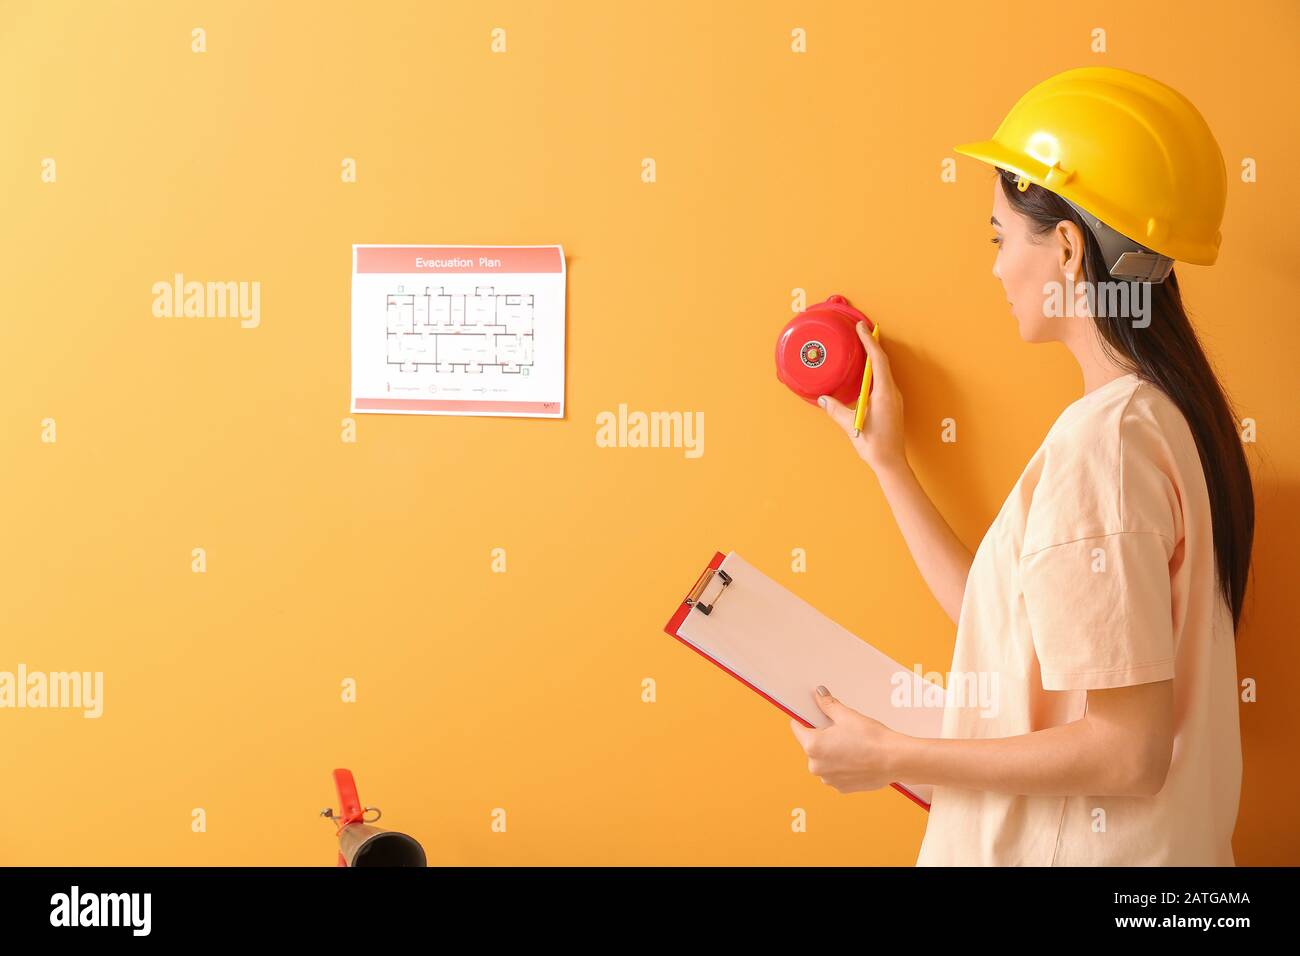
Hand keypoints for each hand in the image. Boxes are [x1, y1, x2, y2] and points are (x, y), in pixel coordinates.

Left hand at [789, 685, 900, 793]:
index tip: (811, 715)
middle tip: (841, 730)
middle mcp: (816, 766)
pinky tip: (857, 758)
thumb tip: (818, 694)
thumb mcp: (846, 716)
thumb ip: (828, 705)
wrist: (894, 760)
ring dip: (832, 753)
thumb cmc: (871, 738)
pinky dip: (842, 765)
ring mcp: (828, 779)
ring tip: (852, 745)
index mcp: (813, 746)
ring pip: (824, 760)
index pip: (797, 728)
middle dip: (822, 737)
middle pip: (811, 745)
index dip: (804, 719)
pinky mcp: (841, 788)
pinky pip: (835, 772)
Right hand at [818, 321, 905, 474]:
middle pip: (883, 362)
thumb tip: (823, 398)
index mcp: (884, 394)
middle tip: (862, 330)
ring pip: (885, 370)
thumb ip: (836, 410)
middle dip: (872, 344)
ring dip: (874, 357)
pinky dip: (876, 369)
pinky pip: (884, 380)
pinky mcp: (893, 404)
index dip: (869, 342)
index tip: (862, 328)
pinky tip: (867, 371)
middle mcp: (892, 393)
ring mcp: (894, 399)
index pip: (877, 361)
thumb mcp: (851, 426)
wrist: (891, 462)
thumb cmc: (874, 445)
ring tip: (863, 346)